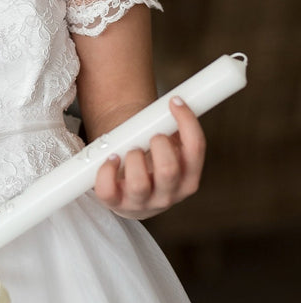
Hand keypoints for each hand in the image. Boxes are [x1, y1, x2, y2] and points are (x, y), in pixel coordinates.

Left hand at [93, 98, 205, 219]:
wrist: (129, 179)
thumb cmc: (150, 155)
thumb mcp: (171, 145)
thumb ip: (175, 126)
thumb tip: (177, 98)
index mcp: (189, 178)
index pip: (196, 148)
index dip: (187, 121)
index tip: (173, 101)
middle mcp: (169, 195)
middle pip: (169, 170)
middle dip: (159, 144)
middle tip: (152, 134)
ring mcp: (142, 203)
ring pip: (139, 183)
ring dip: (133, 158)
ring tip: (131, 149)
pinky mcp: (116, 204)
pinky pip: (107, 191)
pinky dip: (106, 171)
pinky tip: (111, 158)